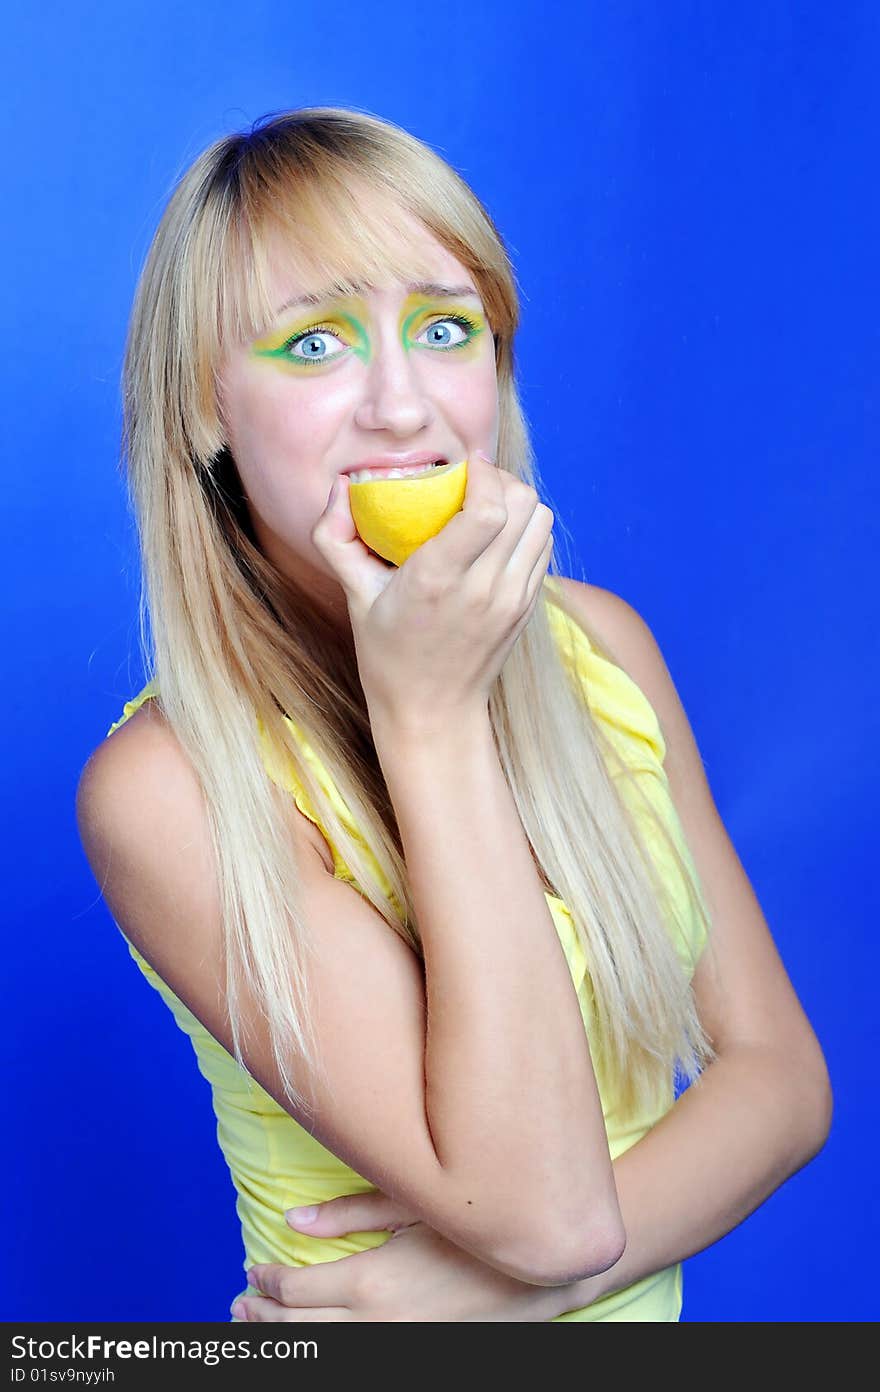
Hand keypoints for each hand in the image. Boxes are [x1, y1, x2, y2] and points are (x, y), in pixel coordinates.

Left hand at [230, 1189, 571, 1322]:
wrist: (537, 1276)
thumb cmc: (474, 1229)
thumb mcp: (411, 1208)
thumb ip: (349, 1213)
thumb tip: (291, 1218)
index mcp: (372, 1283)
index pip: (295, 1292)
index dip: (265, 1283)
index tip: (251, 1271)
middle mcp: (377, 1325)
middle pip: (298, 1332)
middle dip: (261, 1320)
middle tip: (238, 1306)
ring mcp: (396, 1348)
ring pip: (322, 1355)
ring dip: (283, 1345)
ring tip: (257, 1330)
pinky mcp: (414, 1356)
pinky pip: (354, 1361)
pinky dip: (323, 1353)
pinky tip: (313, 1342)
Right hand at [310, 452, 554, 734]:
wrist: (432, 710)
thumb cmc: (387, 652)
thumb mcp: (354, 595)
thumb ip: (335, 537)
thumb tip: (338, 485)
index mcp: (437, 580)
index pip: (486, 511)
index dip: (483, 474)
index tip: (464, 463)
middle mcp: (483, 589)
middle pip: (522, 506)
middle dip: (501, 480)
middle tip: (474, 481)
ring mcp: (512, 600)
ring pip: (541, 521)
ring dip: (519, 502)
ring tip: (489, 504)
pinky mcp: (527, 607)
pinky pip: (543, 546)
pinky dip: (527, 528)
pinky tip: (499, 534)